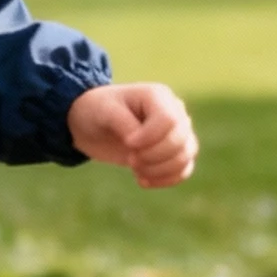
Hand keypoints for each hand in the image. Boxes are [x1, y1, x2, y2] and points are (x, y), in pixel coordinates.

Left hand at [66, 82, 196, 187]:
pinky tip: (142, 181)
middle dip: (154, 156)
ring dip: (159, 170)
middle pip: (180, 140)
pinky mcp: (173, 152)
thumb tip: (140, 143)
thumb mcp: (104, 111)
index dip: (151, 138)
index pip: (169, 120)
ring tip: (136, 169)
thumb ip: (124, 123)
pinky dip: (165, 180)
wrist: (91, 124)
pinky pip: (184, 170)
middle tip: (130, 159)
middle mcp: (173, 111)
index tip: (127, 143)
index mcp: (158, 95)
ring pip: (185, 156)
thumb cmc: (97, 110)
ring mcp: (176, 133)